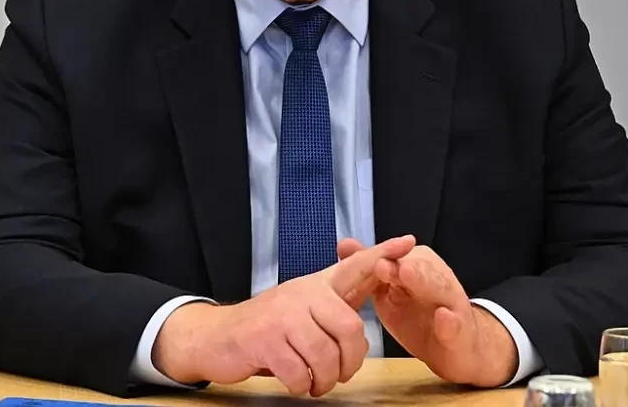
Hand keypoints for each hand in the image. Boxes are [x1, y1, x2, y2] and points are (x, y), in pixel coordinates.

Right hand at [153, 234, 415, 396]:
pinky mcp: (265, 340)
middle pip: (349, 327)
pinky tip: (295, 382)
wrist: (219, 336)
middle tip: (340, 374)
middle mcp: (302, 295)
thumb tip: (372, 293)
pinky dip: (301, 386)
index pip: (355, 266)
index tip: (408, 241)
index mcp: (317, 286)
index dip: (381, 254)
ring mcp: (282, 316)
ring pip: (325, 355)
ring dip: (324, 380)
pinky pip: (298, 373)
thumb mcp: (305, 307)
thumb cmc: (270, 326)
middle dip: (350, 360)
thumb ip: (337, 302)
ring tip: (315, 383)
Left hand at [338, 240, 517, 386]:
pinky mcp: (460, 331)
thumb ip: (370, 269)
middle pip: (417, 267)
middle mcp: (436, 277)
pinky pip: (456, 324)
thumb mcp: (389, 293)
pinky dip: (449, 321)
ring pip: (438, 287)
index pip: (396, 257)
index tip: (356, 254)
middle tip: (380, 265)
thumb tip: (344, 244)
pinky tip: (443, 318)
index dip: (378, 256)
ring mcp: (451, 302)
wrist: (457, 348)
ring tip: (406, 274)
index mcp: (417, 265)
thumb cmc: (419, 316)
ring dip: (423, 280)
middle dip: (398, 264)